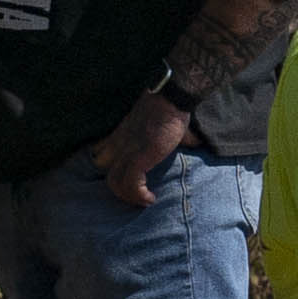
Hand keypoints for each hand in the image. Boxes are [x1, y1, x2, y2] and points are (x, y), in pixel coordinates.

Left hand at [92, 89, 194, 208]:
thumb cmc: (172, 107)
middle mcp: (120, 144)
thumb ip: (168, 135)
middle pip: (104, 172)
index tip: (129, 179)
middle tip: (138, 195)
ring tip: (145, 200)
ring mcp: (128, 151)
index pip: (101, 155)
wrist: (172, 98)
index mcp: (122, 134)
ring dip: (129, 197)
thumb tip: (196, 141)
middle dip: (120, 188)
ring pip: (114, 183)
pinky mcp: (139, 157)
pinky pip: (130, 184)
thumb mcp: (162, 123)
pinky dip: (139, 196)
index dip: (112, 170)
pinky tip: (151, 198)